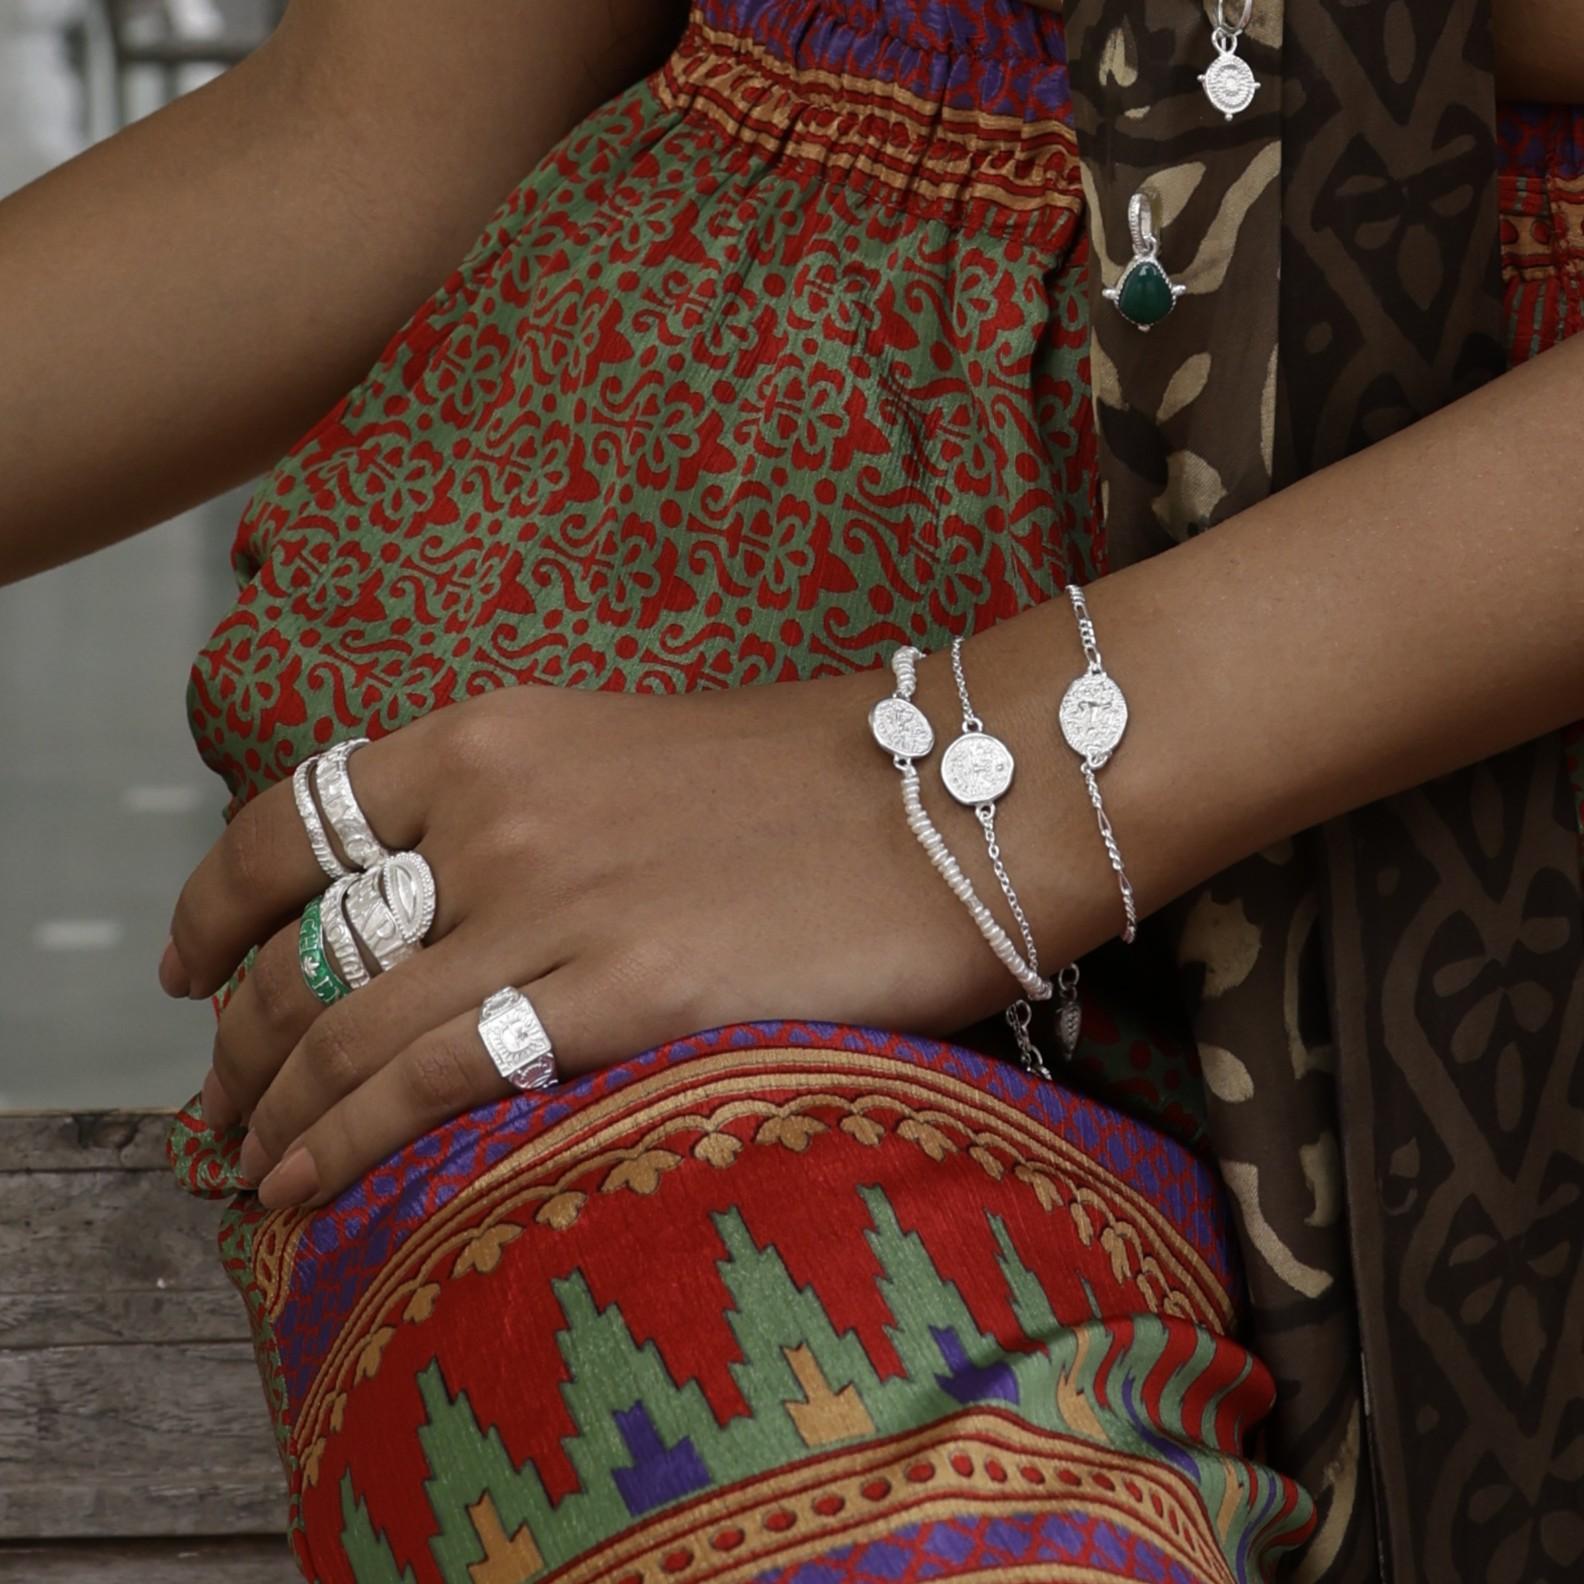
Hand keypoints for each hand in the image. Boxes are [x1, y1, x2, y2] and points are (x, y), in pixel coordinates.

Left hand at [165, 672, 1024, 1209]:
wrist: (958, 794)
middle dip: (236, 1034)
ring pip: (344, 1026)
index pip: (295, 817)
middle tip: (220, 1095)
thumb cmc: (816, 782)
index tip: (191, 963)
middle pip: (300, 941)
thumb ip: (526, 817)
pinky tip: (307, 1188)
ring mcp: (552, 904)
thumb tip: (449, 911)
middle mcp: (498, 811)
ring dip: (274, 1106)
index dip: (216, 900)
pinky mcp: (619, 995)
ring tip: (250, 1162)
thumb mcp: (632, 758)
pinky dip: (346, 1142)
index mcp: (498, 736)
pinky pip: (428, 1083)